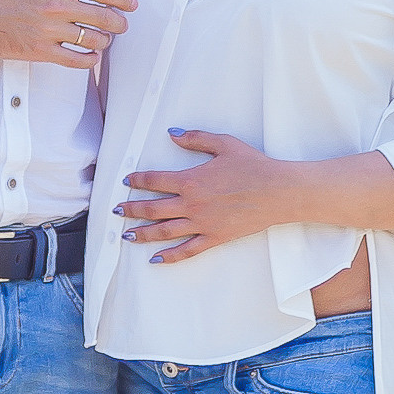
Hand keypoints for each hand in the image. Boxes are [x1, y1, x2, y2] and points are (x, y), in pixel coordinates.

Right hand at [0, 0, 137, 66]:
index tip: (132, 4)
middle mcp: (56, 5)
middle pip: (104, 17)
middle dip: (119, 22)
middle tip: (121, 25)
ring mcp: (49, 29)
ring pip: (94, 40)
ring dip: (104, 41)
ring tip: (102, 39)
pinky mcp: (41, 50)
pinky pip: (76, 60)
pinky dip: (90, 60)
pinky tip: (92, 56)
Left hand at [117, 125, 291, 259]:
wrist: (277, 191)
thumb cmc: (253, 165)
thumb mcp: (224, 144)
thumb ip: (195, 137)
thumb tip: (172, 133)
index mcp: (191, 180)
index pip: (155, 180)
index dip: (138, 180)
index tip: (126, 182)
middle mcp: (191, 204)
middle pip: (152, 208)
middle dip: (131, 209)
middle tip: (116, 211)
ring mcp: (201, 223)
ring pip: (164, 231)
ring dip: (142, 233)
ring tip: (126, 235)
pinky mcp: (214, 237)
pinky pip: (187, 250)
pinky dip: (169, 256)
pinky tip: (155, 259)